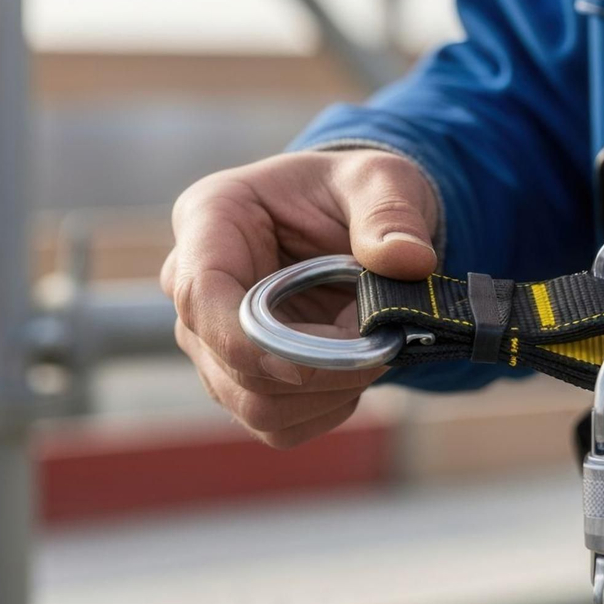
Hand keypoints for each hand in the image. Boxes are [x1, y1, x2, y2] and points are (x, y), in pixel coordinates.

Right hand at [161, 150, 438, 446]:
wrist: (354, 223)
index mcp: (210, 220)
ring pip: (253, 403)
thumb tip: (409, 260)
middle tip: (383, 338)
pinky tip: (356, 369)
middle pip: (230, 363)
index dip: (251, 340)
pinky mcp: (240, 381)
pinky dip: (328, 409)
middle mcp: (194, 287)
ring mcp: (212, 342)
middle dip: (319, 366)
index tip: (320, 357)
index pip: (200, 295)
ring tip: (372, 344)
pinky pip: (277, 425)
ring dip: (329, 390)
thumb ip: (390, 212)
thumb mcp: (382, 179)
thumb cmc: (353, 191)